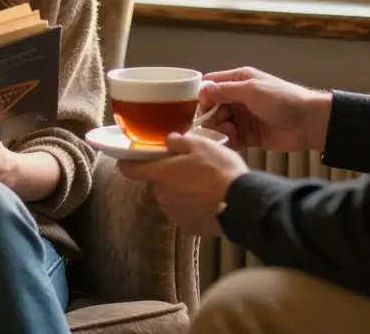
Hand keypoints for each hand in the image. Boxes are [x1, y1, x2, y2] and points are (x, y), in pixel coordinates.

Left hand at [116, 132, 248, 237]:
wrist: (242, 203)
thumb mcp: (201, 144)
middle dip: (170, 177)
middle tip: (191, 169)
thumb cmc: (219, 170)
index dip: (127, 163)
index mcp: (161, 174)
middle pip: (159, 184)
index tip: (128, 160)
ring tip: (205, 187)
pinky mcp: (189, 228)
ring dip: (182, 193)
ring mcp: (175, 214)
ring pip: (172, 199)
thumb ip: (178, 141)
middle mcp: (162, 196)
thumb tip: (168, 141)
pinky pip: (186, 214)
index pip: (130, 170)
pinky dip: (193, 208)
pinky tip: (210, 202)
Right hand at [198, 67, 332, 152]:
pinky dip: (226, 141)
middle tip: (216, 124)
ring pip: (218, 124)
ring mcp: (242, 117)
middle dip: (209, 117)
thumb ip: (225, 91)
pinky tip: (228, 143)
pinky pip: (229, 139)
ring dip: (217, 130)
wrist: (309, 123)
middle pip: (211, 107)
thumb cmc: (283, 99)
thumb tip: (201, 92)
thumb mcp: (252, 91)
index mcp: (239, 80)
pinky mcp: (248, 136)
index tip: (198, 109)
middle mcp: (237, 98)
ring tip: (227, 134)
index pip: (210, 85)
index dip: (201, 96)